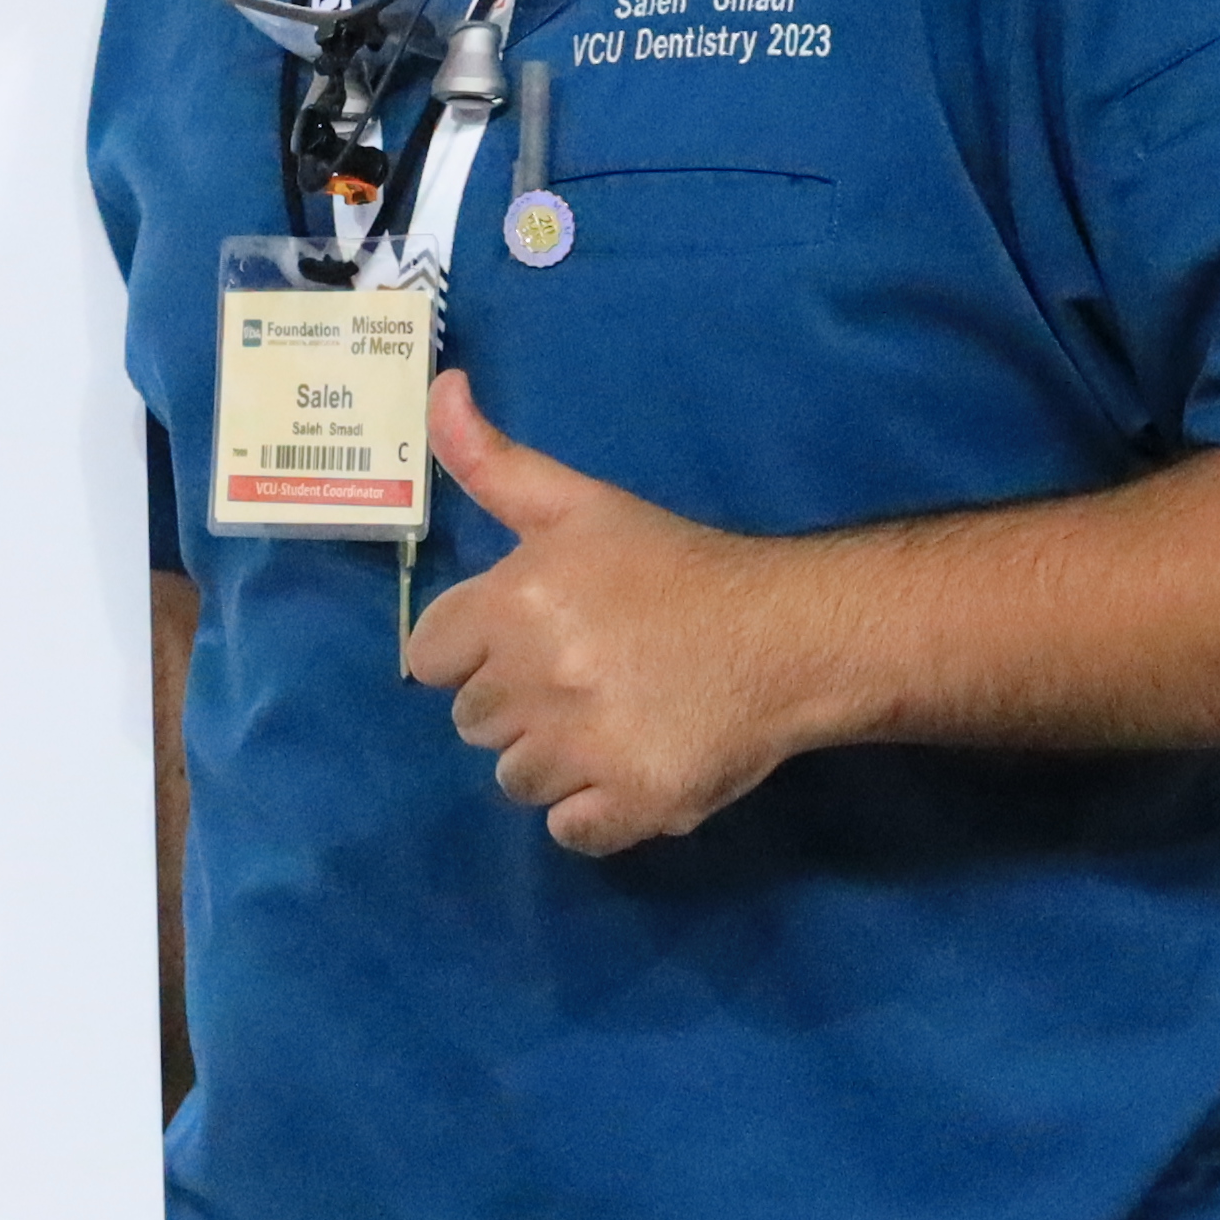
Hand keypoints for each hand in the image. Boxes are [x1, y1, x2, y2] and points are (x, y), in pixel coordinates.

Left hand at [399, 370, 841, 856]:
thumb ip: (491, 461)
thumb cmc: (677, 566)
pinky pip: (569, 831)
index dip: (472, 651)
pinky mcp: (634, 804)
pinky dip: (593, 811)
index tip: (526, 640)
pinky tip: (631, 765)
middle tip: (584, 674)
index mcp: (513, 604)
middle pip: (472, 723)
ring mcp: (586, 749)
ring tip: (612, 717)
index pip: (429, 658)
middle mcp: (538, 679)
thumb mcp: (579, 503)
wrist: (790, 634)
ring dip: (552, 760)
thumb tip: (438, 388)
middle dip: (515, 703)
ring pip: (514, 780)